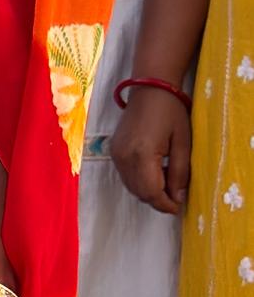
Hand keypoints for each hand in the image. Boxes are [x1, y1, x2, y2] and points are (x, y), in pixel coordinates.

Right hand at [111, 85, 190, 214]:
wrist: (150, 88)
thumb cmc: (171, 112)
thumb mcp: (182, 143)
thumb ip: (179, 172)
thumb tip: (177, 197)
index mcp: (142, 154)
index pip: (151, 192)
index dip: (166, 204)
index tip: (179, 208)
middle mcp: (124, 157)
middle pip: (139, 192)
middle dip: (157, 201)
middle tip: (175, 199)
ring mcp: (116, 154)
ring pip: (131, 187)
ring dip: (148, 193)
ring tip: (167, 187)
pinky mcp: (114, 151)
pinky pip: (126, 176)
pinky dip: (140, 182)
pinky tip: (154, 175)